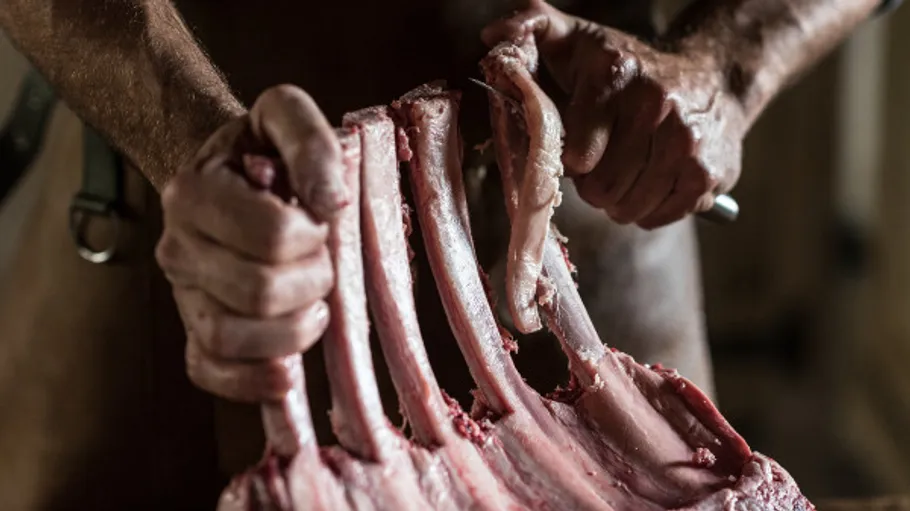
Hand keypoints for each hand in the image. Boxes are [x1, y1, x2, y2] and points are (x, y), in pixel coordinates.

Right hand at [156, 85, 345, 401]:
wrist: (225, 174)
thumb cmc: (260, 149)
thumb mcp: (284, 115)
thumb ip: (307, 138)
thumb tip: (330, 200)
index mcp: (194, 194)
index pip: (269, 236)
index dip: (311, 236)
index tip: (318, 221)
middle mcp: (178, 248)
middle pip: (256, 292)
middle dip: (311, 281)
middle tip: (322, 262)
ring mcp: (184, 295)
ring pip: (231, 338)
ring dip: (293, 330)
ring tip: (313, 303)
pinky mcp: (195, 332)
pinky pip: (209, 372)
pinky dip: (252, 381)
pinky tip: (287, 369)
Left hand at [483, 1, 745, 228]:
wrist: (714, 74)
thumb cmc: (630, 66)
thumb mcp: (579, 40)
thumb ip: (533, 28)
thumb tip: (492, 36)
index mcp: (614, 77)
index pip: (575, 157)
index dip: (571, 159)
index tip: (578, 148)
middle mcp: (656, 106)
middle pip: (600, 189)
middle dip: (594, 184)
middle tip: (604, 162)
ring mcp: (686, 143)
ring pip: (627, 208)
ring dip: (620, 200)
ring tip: (629, 170)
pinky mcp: (707, 174)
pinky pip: (658, 217)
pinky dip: (649, 209)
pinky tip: (654, 179)